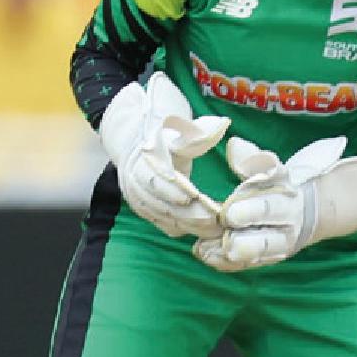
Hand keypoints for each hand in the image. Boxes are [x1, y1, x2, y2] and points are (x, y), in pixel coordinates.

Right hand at [98, 74, 229, 238]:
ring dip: (188, 225)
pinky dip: (182, 229)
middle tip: (214, 219)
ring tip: (215, 229)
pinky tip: (202, 231)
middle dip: (187, 213)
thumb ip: (200, 131)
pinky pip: (162, 224)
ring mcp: (138, 199)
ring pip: (162, 217)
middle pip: (159, 202)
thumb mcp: (182, 130)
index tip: (195, 196)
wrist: (140, 146)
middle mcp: (135, 181)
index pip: (154, 178)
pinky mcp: (145, 211)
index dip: (173, 189)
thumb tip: (221, 124)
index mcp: (142, 159)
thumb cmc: (169, 137)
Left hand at [193, 135, 356, 272]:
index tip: (229, 213)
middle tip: (222, 237)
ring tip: (203, 246)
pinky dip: (220, 261)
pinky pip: (239, 267)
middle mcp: (283, 231)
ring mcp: (272, 251)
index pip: (270, 209)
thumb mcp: (270, 169)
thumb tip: (235, 145)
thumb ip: (252, 159)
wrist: (301, 215)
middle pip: (263, 244)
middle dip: (240, 243)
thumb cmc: (275, 187)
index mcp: (286, 202)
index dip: (250, 212)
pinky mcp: (260, 262)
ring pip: (250, 259)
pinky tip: (204, 251)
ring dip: (225, 254)